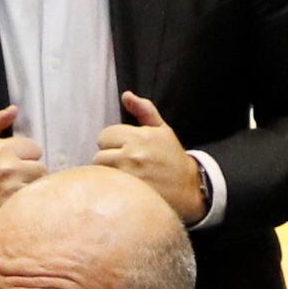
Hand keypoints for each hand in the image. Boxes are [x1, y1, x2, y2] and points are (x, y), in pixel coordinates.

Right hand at [0, 105, 45, 246]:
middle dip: (30, 173)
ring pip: (40, 185)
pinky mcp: (13, 207)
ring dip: (31, 189)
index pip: (35, 148)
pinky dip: (28, 203)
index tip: (14, 166)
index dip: (26, 157)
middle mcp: (8, 166)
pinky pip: (34, 201)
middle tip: (15, 182)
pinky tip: (15, 204)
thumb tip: (14, 109)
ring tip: (15, 193)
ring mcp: (11, 188)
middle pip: (41, 167)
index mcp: (0, 148)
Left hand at [94, 92, 209, 223]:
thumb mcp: (162, 130)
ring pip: (102, 172)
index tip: (123, 149)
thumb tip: (126, 95)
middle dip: (108, 158)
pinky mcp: (129, 192)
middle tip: (123, 164)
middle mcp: (133, 154)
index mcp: (140, 136)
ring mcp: (130, 175)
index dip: (112, 142)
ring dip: (109, 173)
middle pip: (99, 155)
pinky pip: (108, 186)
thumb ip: (144, 110)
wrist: (188, 187)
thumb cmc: (172, 157)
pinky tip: (124, 186)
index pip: (105, 135)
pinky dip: (112, 186)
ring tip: (123, 175)